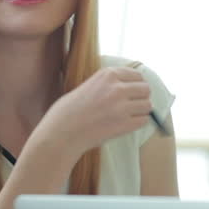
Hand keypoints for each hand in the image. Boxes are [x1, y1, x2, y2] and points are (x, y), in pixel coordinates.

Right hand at [36, 67, 151, 158]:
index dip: (136, 84)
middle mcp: (117, 88)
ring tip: (128, 116)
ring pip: (147, 105)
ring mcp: (122, 106)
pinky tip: (126, 125)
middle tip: (131, 105)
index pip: (137, 75)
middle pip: (146, 89)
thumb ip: (108, 84)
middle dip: (141, 97)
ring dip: (141, 111)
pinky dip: (138, 123)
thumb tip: (131, 86)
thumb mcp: (88, 86)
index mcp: (107, 74)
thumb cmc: (69, 111)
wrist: (61, 133)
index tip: (132, 91)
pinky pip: (144, 121)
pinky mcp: (124, 124)